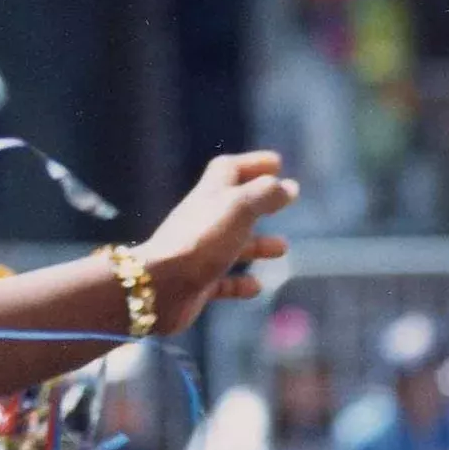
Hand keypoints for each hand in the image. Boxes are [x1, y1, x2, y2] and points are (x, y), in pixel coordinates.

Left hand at [136, 150, 298, 334]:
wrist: (159, 285)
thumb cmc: (201, 239)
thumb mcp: (239, 208)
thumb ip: (264, 195)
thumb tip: (289, 186)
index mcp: (209, 196)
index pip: (228, 170)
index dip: (252, 163)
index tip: (276, 162)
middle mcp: (201, 221)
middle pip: (231, 207)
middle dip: (259, 203)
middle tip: (284, 202)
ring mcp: (197, 253)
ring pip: (231, 245)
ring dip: (256, 244)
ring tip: (282, 247)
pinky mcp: (196, 284)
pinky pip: (221, 282)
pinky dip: (239, 283)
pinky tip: (255, 287)